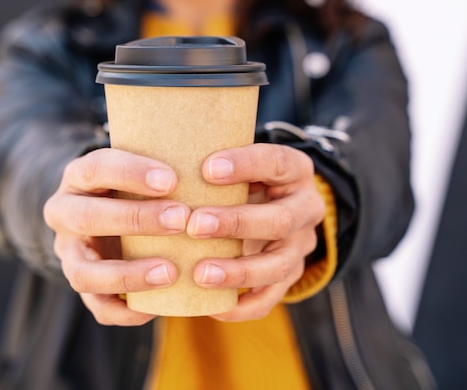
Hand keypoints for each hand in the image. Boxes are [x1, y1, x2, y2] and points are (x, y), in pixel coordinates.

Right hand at [43, 148, 189, 325]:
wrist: (106, 214)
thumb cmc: (135, 187)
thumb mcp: (140, 169)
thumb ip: (164, 170)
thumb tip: (218, 167)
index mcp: (79, 177)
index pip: (96, 167)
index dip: (130, 173)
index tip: (171, 179)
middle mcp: (64, 214)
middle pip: (87, 217)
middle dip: (135, 219)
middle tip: (181, 219)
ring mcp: (68, 254)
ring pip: (84, 273)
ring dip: (128, 275)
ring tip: (170, 272)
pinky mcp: (82, 284)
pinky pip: (97, 306)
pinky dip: (125, 311)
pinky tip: (156, 308)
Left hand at [186, 143, 325, 321]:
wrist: (269, 202)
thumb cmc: (239, 177)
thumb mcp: (237, 160)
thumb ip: (212, 162)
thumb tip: (160, 165)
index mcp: (294, 170)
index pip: (277, 162)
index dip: (246, 165)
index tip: (207, 169)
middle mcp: (306, 207)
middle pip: (280, 219)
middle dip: (236, 223)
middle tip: (194, 225)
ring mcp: (300, 245)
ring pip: (279, 264)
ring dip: (238, 271)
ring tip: (200, 274)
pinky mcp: (290, 275)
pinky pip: (271, 297)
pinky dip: (242, 305)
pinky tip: (212, 306)